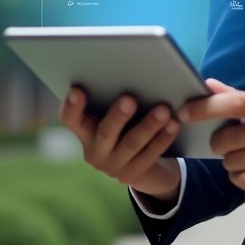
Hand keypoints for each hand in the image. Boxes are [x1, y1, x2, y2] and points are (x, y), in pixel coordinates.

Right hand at [59, 87, 181, 202]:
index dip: (72, 106)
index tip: (77, 90)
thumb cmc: (128, 126)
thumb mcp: (118, 115)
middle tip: (130, 98)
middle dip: (118, 116)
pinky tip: (174, 125)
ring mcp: (113, 166)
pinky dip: (163, 138)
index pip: (71, 119)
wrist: (146, 166)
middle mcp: (95, 151)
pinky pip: (150, 154)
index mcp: (85, 132)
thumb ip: (116, 98)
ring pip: (132, 143)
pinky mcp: (134, 174)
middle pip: (105, 132)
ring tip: (163, 110)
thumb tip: (133, 70)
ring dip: (149, 126)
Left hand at [178, 79, 244, 207]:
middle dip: (220, 144)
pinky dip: (241, 177)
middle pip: (228, 137)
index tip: (184, 111)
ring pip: (232, 161)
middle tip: (231, 144)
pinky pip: (242, 179)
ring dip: (233, 163)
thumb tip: (210, 85)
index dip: (205, 107)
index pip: (236, 103)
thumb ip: (244, 100)